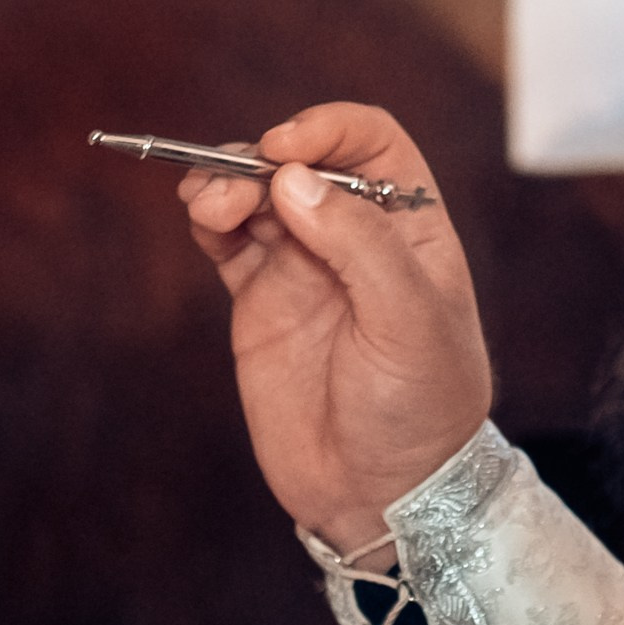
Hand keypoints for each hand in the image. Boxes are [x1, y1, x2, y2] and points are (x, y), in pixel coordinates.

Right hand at [183, 103, 492, 555]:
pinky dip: (210, 218)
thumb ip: (357, 244)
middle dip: (263, 158)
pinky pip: (229, 241)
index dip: (330, 129)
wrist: (382, 495)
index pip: (373, 145)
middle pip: (303, 162)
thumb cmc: (420, 409)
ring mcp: (305, 268)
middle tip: (240, 188)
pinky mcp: (260, 303)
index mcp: (410, 228)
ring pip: (258, 195)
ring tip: (214, 206)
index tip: (289, 148)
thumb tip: (293, 179)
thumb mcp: (408, 322)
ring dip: (227, 182)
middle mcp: (355, 238)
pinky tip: (203, 217)